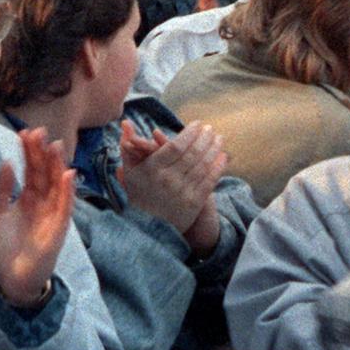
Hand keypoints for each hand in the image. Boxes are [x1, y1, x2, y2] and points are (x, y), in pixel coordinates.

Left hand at [0, 128, 75, 307]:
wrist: (10, 278)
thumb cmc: (4, 249)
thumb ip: (1, 190)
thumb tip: (7, 162)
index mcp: (27, 199)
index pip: (30, 170)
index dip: (29, 152)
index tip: (25, 132)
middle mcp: (42, 204)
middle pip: (45, 173)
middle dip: (43, 153)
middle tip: (40, 132)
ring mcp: (52, 215)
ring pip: (57, 186)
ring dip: (58, 166)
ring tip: (55, 145)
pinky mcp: (58, 229)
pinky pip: (65, 207)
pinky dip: (68, 191)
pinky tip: (68, 174)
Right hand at [116, 122, 226, 254]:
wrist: (148, 227)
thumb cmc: (138, 194)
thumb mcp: (129, 170)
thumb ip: (128, 145)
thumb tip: (126, 121)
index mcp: (152, 169)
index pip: (175, 146)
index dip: (189, 133)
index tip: (198, 124)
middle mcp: (168, 179)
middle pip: (192, 153)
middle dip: (204, 138)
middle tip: (210, 128)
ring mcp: (183, 191)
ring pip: (203, 165)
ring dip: (213, 149)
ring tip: (219, 138)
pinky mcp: (194, 203)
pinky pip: (209, 181)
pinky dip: (218, 167)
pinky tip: (223, 157)